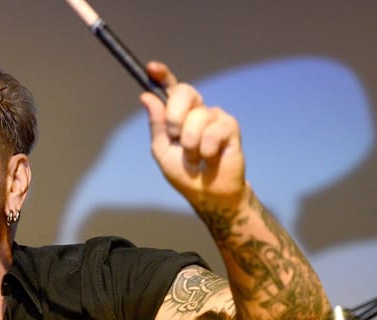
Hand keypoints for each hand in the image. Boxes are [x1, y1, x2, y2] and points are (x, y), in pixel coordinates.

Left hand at [140, 62, 247, 209]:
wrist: (207, 193)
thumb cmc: (184, 174)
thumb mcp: (162, 150)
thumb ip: (156, 124)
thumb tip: (146, 96)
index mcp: (178, 115)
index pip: (171, 89)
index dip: (162, 75)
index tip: (152, 68)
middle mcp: (196, 111)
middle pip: (184, 91)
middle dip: (175, 115)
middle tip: (176, 136)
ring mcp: (214, 117)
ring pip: (197, 116)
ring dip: (191, 144)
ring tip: (196, 158)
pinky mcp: (230, 126)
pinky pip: (213, 130)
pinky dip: (206, 150)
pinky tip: (210, 158)